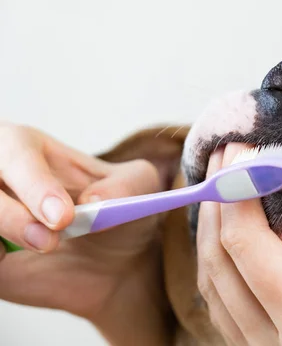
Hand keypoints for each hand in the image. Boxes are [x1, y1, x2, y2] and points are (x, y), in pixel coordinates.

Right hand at [0, 123, 170, 343]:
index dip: (36, 187)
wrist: (112, 262)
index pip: (16, 156)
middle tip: (50, 240)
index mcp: (25, 148)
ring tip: (46, 247)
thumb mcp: (140, 187)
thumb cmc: (117, 211)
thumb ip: (128, 184)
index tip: (63, 217)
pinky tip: (17, 259)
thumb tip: (94, 201)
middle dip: (11, 215)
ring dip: (5, 233)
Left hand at [196, 125, 281, 345]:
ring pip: (215, 294)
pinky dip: (225, 271)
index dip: (235, 188)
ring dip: (213, 238)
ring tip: (226, 190)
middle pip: (218, 267)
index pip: (246, 246)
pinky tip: (237, 238)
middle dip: (215, 205)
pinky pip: (228, 314)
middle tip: (225, 159)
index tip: (238, 148)